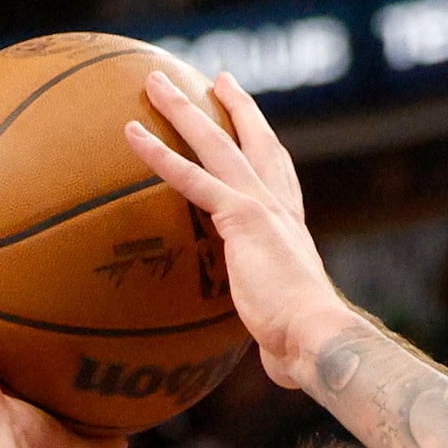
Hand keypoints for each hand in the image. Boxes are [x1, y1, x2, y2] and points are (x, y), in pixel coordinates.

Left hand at [127, 68, 354, 389]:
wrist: (316, 336)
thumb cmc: (305, 346)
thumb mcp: (287, 333)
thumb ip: (277, 337)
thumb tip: (278, 370)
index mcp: (291, 229)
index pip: (278, 177)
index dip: (265, 146)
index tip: (254, 123)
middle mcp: (279, 208)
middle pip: (253, 142)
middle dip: (236, 107)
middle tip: (218, 78)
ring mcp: (261, 206)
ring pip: (216, 144)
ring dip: (184, 109)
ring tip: (154, 80)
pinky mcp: (241, 216)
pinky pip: (192, 178)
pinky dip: (160, 154)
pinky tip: (131, 132)